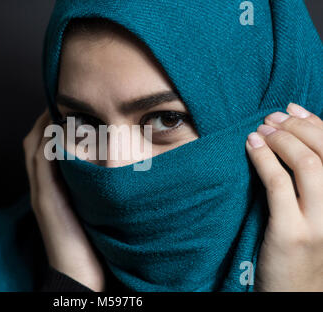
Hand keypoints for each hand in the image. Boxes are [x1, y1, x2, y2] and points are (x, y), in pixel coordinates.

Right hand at [23, 109, 104, 290]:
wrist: (81, 274)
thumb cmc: (92, 241)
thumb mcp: (92, 206)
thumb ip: (93, 186)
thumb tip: (113, 163)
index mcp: (54, 187)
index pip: (46, 146)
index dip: (53, 123)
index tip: (70, 106)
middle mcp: (43, 186)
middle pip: (35, 141)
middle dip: (47, 117)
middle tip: (62, 98)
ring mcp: (41, 192)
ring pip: (35, 148)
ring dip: (46, 124)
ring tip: (60, 105)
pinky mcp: (45, 200)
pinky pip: (41, 163)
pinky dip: (48, 143)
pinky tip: (60, 128)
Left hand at [246, 103, 322, 290]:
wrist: (297, 295)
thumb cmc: (307, 251)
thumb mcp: (320, 214)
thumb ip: (315, 182)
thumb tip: (297, 137)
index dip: (316, 123)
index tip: (292, 109)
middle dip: (296, 127)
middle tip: (271, 118)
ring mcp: (322, 223)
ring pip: (306, 163)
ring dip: (280, 139)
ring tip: (260, 130)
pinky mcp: (293, 233)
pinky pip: (278, 183)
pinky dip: (263, 158)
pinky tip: (251, 146)